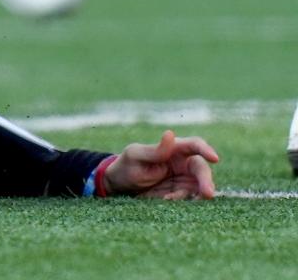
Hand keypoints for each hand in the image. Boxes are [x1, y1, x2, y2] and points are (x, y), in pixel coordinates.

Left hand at [102, 130, 219, 199]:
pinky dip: (181, 201)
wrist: (120, 186)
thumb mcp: (136, 156)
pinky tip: (165, 199)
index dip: (206, 150)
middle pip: (201, 169)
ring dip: (193, 194)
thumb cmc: (127, 166)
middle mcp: (183, 163)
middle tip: (207, 194)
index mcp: (173, 148)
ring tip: (169, 198)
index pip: (194, 145)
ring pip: (199, 186)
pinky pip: (188, 198)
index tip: (215, 158)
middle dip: (206, 181)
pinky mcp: (180, 193)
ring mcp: (183, 179)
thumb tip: (170, 133)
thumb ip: (155, 150)